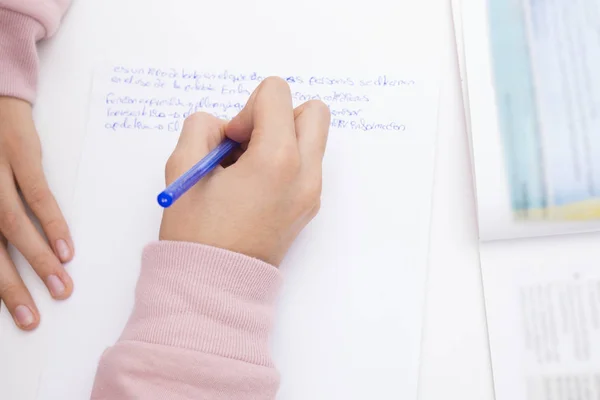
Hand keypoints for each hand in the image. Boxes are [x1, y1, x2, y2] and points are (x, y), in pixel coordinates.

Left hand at [0, 97, 73, 329]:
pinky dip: (51, 223)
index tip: (17, 311)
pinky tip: (65, 247)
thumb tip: (5, 246)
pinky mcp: (20, 156)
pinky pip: (36, 196)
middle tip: (33, 318)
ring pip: (12, 226)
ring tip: (61, 288)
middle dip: (11, 287)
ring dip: (37, 261)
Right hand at [160, 77, 329, 264]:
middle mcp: (306, 174)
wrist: (215, 287)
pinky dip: (284, 161)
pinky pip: (306, 164)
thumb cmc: (196, 232)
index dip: (246, 109)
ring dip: (281, 139)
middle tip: (247, 145)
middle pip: (312, 111)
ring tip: (248, 169)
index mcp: (277, 160)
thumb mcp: (182, 167)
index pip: (276, 93)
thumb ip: (202, 127)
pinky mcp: (309, 206)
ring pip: (312, 138)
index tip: (231, 142)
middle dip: (277, 116)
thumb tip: (226, 128)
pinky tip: (255, 187)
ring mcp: (312, 193)